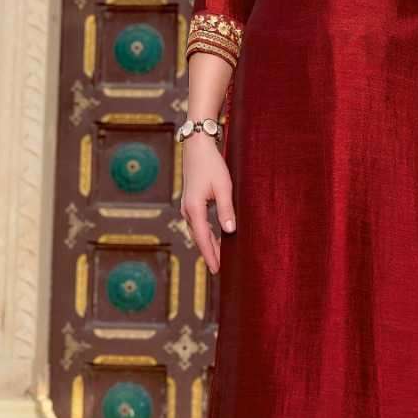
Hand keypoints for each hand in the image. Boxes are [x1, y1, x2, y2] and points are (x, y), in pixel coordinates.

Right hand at [180, 135, 234, 274]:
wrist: (196, 146)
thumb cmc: (211, 164)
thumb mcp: (223, 187)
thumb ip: (226, 210)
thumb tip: (230, 231)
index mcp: (194, 208)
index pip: (204, 239)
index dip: (211, 256)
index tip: (217, 271)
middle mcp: (188, 210)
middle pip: (200, 239)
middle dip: (210, 254)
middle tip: (221, 270)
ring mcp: (187, 207)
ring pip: (199, 232)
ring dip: (209, 245)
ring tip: (221, 258)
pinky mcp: (191, 202)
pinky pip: (199, 224)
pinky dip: (207, 234)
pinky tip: (216, 239)